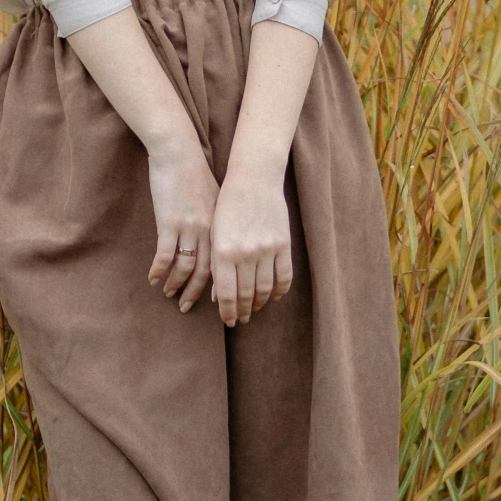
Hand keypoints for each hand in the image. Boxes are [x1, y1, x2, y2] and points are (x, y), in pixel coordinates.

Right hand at [146, 134, 219, 311]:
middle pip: (205, 272)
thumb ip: (216, 221)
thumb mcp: (215, 198)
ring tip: (168, 294)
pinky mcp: (169, 222)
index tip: (214, 303)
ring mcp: (189, 227)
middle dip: (195, 293)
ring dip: (175, 284)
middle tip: (186, 308)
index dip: (218, 286)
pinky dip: (158, 270)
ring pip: (185, 267)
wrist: (178, 152)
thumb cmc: (195, 172)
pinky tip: (152, 278)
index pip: (224, 265)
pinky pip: (164, 255)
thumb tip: (217, 240)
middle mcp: (209, 231)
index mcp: (222, 226)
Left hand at [211, 159, 292, 326]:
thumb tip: (219, 296)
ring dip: (259, 303)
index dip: (227, 312)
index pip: (226, 294)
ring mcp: (267, 250)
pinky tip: (273, 296)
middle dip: (242, 311)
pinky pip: (284, 276)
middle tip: (241, 319)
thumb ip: (217, 265)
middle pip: (246, 295)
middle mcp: (245, 253)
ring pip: (265, 289)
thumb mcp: (215, 235)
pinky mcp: (283, 244)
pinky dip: (279, 291)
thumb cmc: (227, 206)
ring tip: (254, 309)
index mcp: (224, 251)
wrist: (253, 179)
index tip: (228, 321)